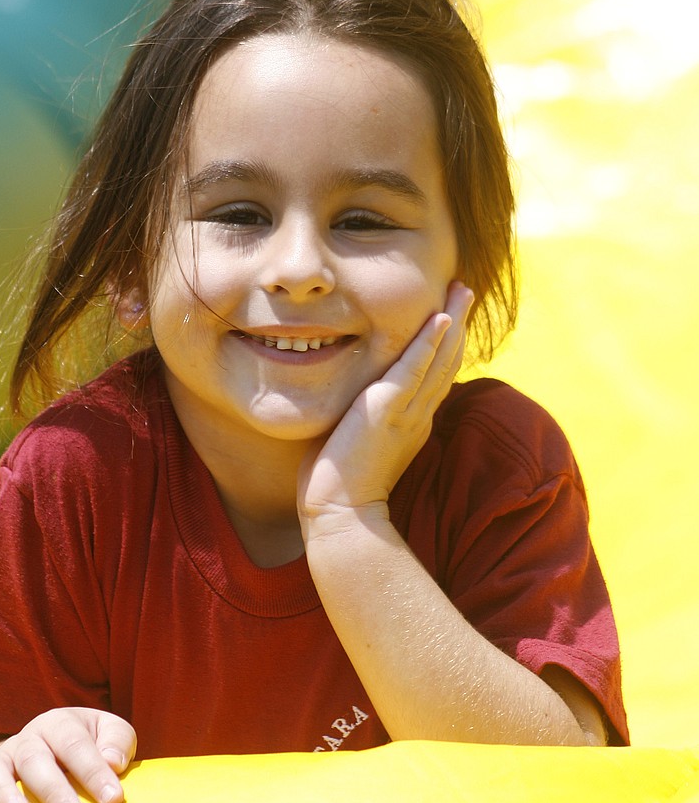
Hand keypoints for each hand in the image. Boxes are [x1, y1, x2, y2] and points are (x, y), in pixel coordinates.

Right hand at [0, 707, 136, 802]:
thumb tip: (114, 763)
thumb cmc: (87, 744)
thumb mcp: (108, 733)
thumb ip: (117, 743)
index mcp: (61, 725)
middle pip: (37, 760)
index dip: (95, 772)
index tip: (113, 799)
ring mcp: (1, 756)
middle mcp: (28, 739)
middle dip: (55, 790)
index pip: (77, 746)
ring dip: (4, 792)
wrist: (48, 741)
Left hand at [299, 282, 472, 521]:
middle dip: (457, 322)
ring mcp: (406, 412)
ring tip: (460, 289)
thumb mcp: (356, 441)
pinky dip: (429, 343)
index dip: (445, 344)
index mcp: (411, 422)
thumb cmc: (339, 485)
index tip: (449, 315)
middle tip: (463, 289)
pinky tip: (440, 319)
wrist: (339, 513)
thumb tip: (349, 405)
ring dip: (451, 321)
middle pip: (445, 360)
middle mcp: (417, 414)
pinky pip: (414, 370)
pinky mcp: (387, 410)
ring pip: (438, 359)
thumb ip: (361, 419)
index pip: (435, 375)